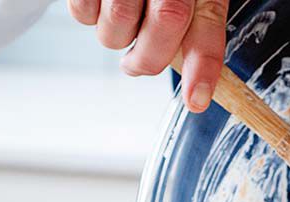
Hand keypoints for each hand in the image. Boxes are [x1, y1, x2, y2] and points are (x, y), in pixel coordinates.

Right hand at [67, 0, 227, 112]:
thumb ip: (194, 24)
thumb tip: (195, 79)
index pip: (206, 25)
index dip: (203, 67)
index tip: (197, 99)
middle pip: (163, 27)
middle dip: (148, 59)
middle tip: (138, 61)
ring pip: (117, 28)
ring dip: (116, 37)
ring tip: (121, 14)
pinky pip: (83, 14)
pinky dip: (89, 15)